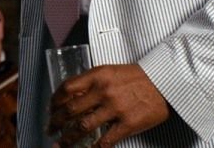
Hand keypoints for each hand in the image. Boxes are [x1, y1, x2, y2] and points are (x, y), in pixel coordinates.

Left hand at [48, 64, 169, 146]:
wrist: (164, 83)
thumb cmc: (135, 77)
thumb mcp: (108, 72)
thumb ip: (90, 83)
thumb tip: (70, 98)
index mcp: (96, 76)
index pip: (66, 88)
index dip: (54, 101)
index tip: (50, 109)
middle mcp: (103, 92)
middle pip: (70, 109)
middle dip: (56, 122)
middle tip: (49, 129)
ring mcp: (115, 109)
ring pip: (83, 126)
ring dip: (68, 138)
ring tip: (60, 144)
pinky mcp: (129, 124)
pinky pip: (106, 140)